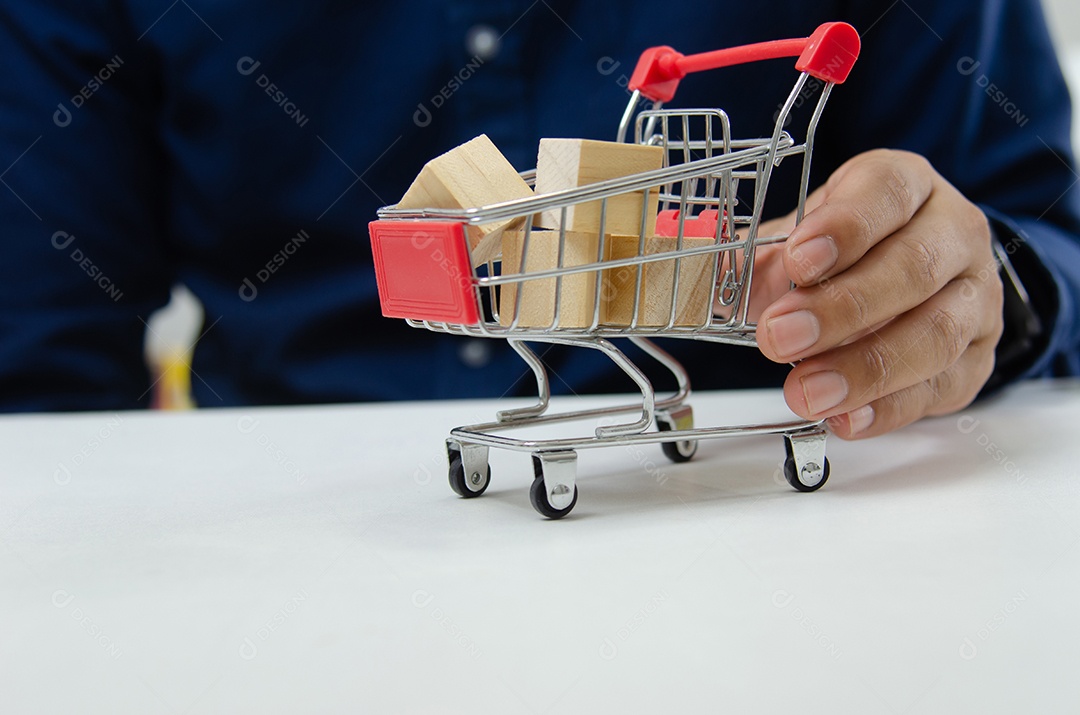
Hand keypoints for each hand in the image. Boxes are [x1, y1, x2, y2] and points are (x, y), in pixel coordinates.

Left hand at [749, 149, 1002, 438]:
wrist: (919, 281)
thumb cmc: (851, 253)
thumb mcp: (802, 239)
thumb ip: (755, 256)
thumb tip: (701, 272)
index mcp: (908, 187)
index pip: (888, 193)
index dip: (844, 228)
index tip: (798, 259)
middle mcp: (953, 235)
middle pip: (912, 269)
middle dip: (842, 309)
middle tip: (779, 337)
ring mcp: (975, 299)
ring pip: (935, 334)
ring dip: (865, 369)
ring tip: (806, 391)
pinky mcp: (976, 359)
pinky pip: (940, 388)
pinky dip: (889, 409)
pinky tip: (846, 418)